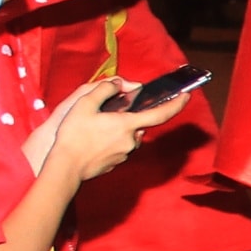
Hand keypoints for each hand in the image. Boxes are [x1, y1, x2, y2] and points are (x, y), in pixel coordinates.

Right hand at [33, 78, 176, 184]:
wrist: (65, 166)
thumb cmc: (73, 135)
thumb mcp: (85, 104)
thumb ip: (104, 89)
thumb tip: (119, 84)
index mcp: (128, 124)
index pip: (160, 113)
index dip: (176, 104)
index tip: (185, 96)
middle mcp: (132, 140)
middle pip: (140, 124)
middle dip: (131, 116)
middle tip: (110, 112)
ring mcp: (125, 154)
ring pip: (130, 135)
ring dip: (121, 128)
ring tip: (97, 126)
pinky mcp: (116, 163)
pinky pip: (120, 146)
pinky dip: (113, 140)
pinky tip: (95, 139)